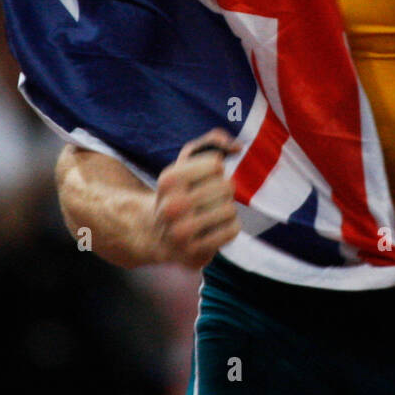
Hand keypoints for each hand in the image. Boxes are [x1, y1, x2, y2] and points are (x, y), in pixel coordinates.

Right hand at [153, 129, 241, 269]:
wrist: (158, 235)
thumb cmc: (180, 193)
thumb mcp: (187, 162)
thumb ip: (212, 142)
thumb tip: (236, 146)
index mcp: (169, 180)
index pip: (216, 164)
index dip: (216, 170)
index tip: (203, 179)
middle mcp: (172, 206)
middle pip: (227, 186)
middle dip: (224, 191)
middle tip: (210, 199)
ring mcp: (182, 232)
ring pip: (231, 209)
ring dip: (227, 210)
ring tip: (213, 214)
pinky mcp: (194, 252)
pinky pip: (232, 230)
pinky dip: (231, 227)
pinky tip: (217, 229)